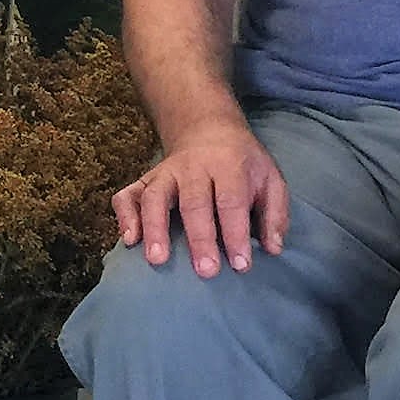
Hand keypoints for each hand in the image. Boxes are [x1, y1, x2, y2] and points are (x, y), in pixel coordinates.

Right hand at [115, 120, 288, 276]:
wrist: (208, 129)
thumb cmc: (242, 164)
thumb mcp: (269, 179)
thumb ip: (274, 214)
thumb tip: (273, 249)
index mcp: (228, 166)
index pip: (231, 201)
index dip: (235, 234)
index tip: (240, 265)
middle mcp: (193, 167)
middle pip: (194, 202)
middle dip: (199, 238)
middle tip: (206, 271)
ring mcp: (165, 173)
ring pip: (154, 197)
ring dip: (154, 228)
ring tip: (157, 260)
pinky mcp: (145, 180)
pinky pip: (127, 196)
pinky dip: (124, 216)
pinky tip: (129, 240)